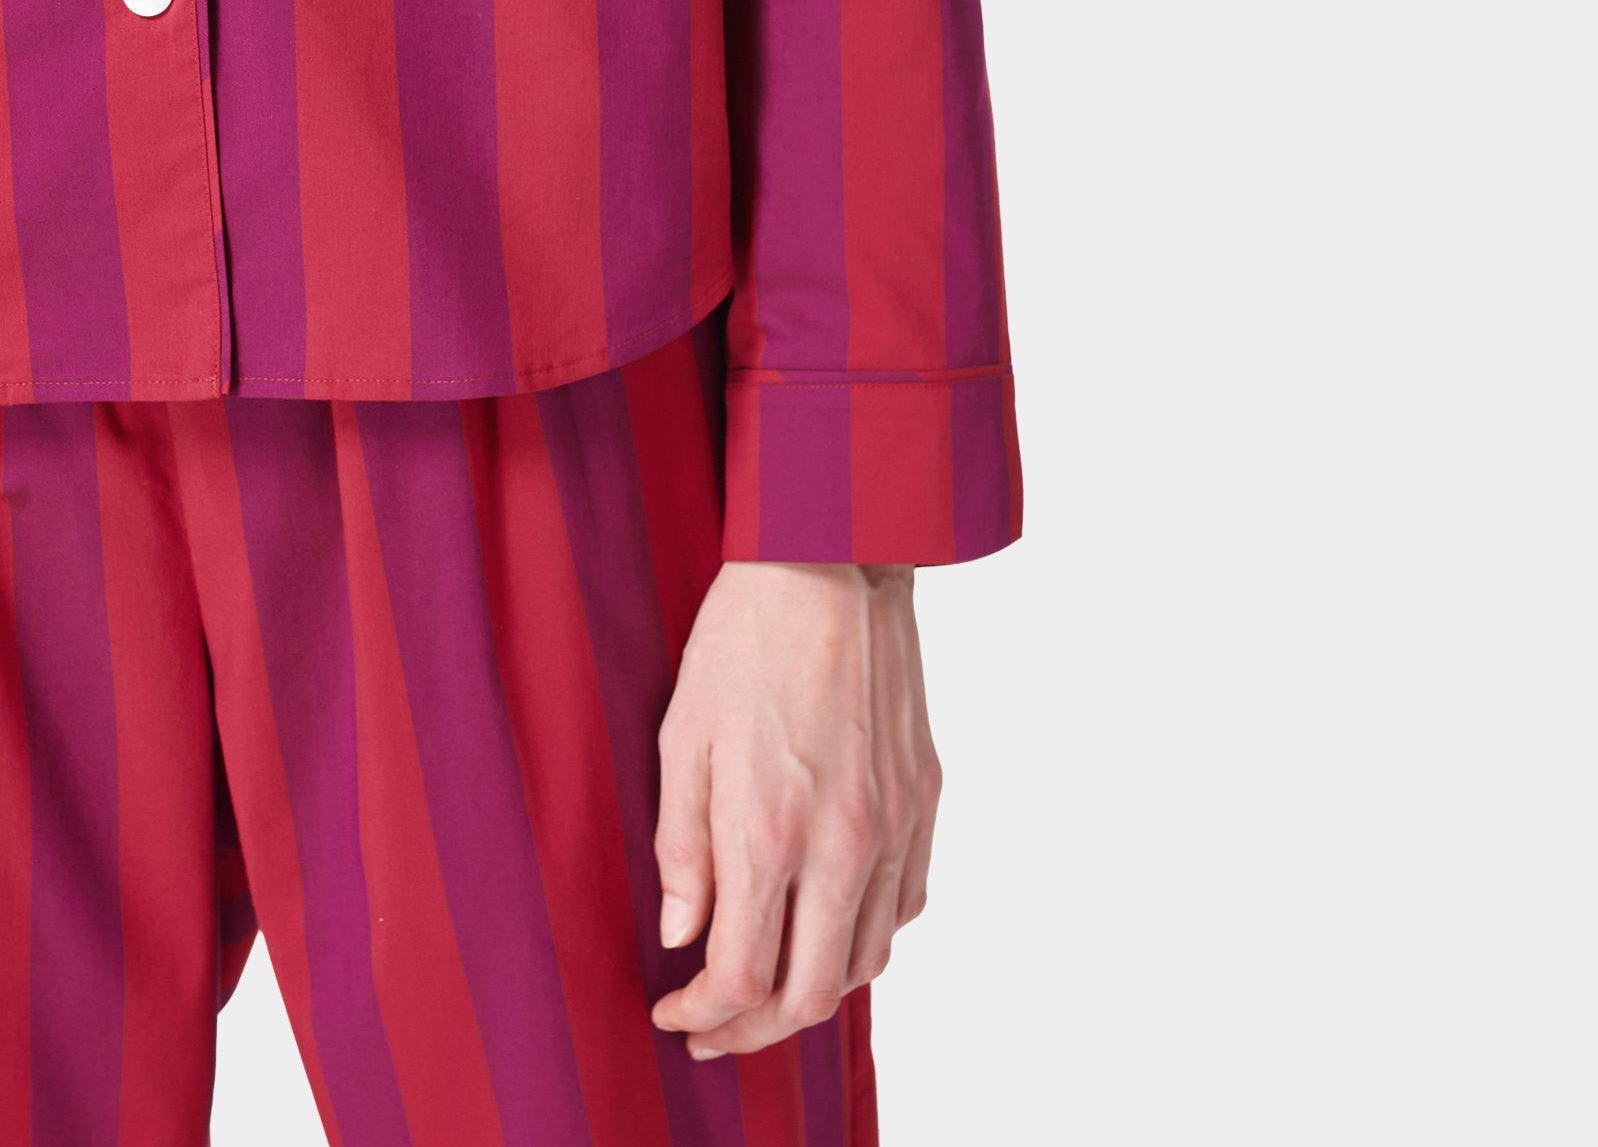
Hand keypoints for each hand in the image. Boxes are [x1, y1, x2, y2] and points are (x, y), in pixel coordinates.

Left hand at [648, 559, 939, 1061]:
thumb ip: (681, 848)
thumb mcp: (681, 737)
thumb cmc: (742, 640)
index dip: (704, 1014)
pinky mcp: (924, 803)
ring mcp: (894, 828)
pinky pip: (903, 907)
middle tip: (712, 1030)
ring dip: (812, 994)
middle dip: (754, 1032)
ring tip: (765, 988)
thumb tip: (684, 935)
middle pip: (810, 995)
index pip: (743, 976)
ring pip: (865, 963)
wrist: (831, 564)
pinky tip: (827, 928)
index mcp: (769, 831)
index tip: (673, 1014)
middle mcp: (842, 845)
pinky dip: (864, 941)